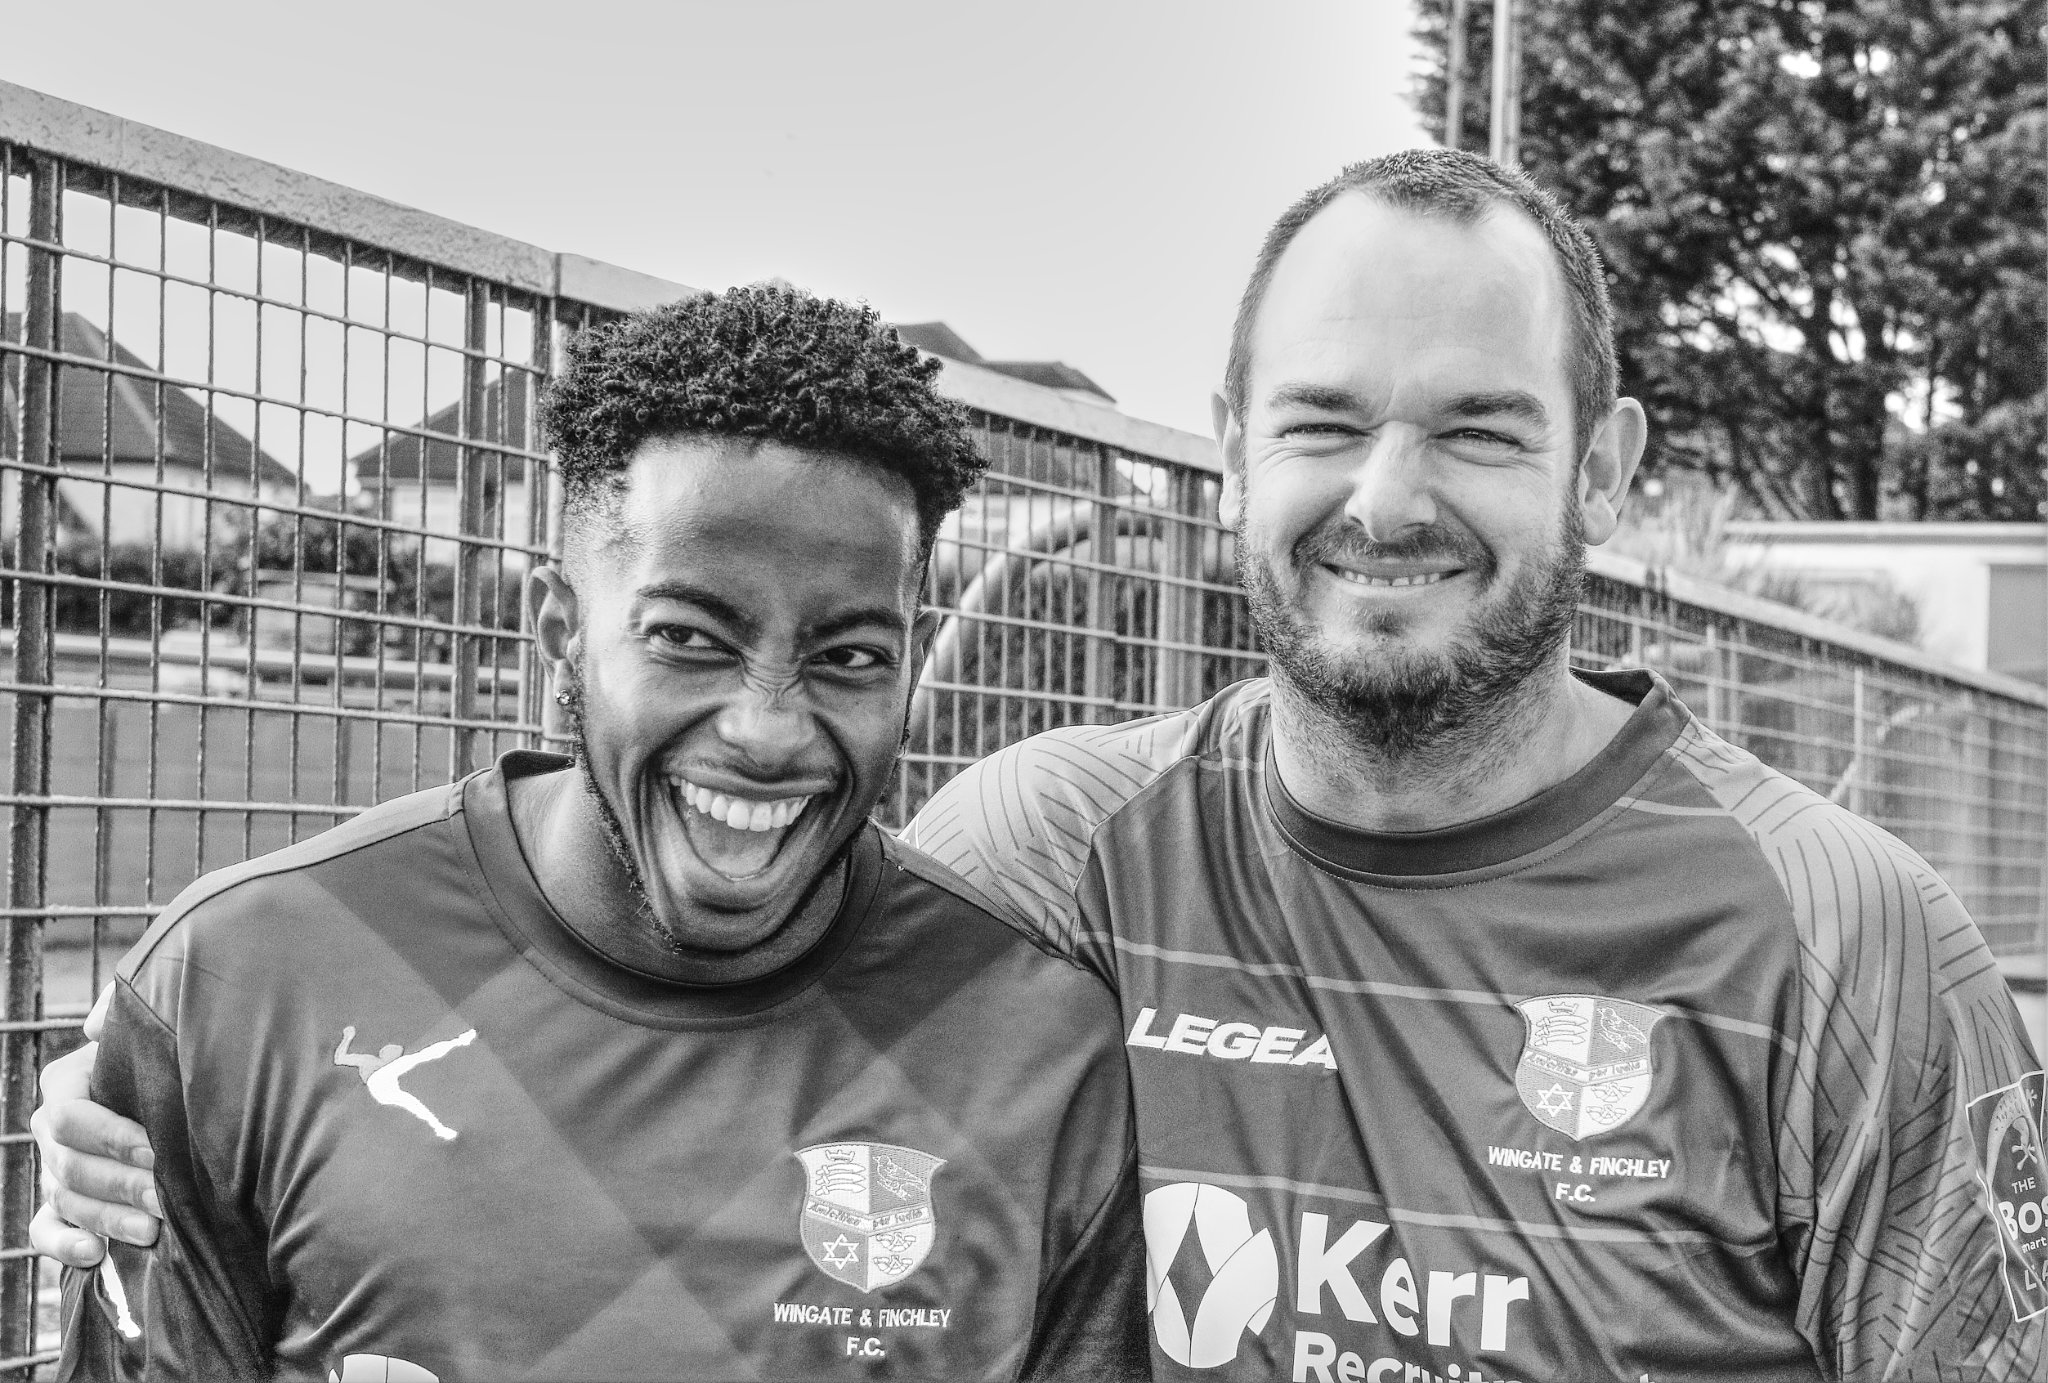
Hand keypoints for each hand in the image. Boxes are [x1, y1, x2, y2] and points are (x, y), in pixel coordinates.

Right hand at [28, 984, 161, 1267]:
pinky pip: (45, 1232)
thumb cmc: (170, 1053)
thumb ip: (124, 1014)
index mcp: (67, 1084)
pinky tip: (95, 1253)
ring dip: (108, 1218)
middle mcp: (54, 1130)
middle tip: (166, 1197)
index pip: (69, 1115)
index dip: (111, 1136)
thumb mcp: (152, 1025)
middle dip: (120, 1183)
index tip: (157, 1149)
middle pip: (70, 1166)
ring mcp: (55, 1171)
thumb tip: (95, 1025)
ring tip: (153, 1229)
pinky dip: (65, 1245)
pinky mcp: (64, 1208)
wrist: (185, 1088)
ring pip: (67, 1202)